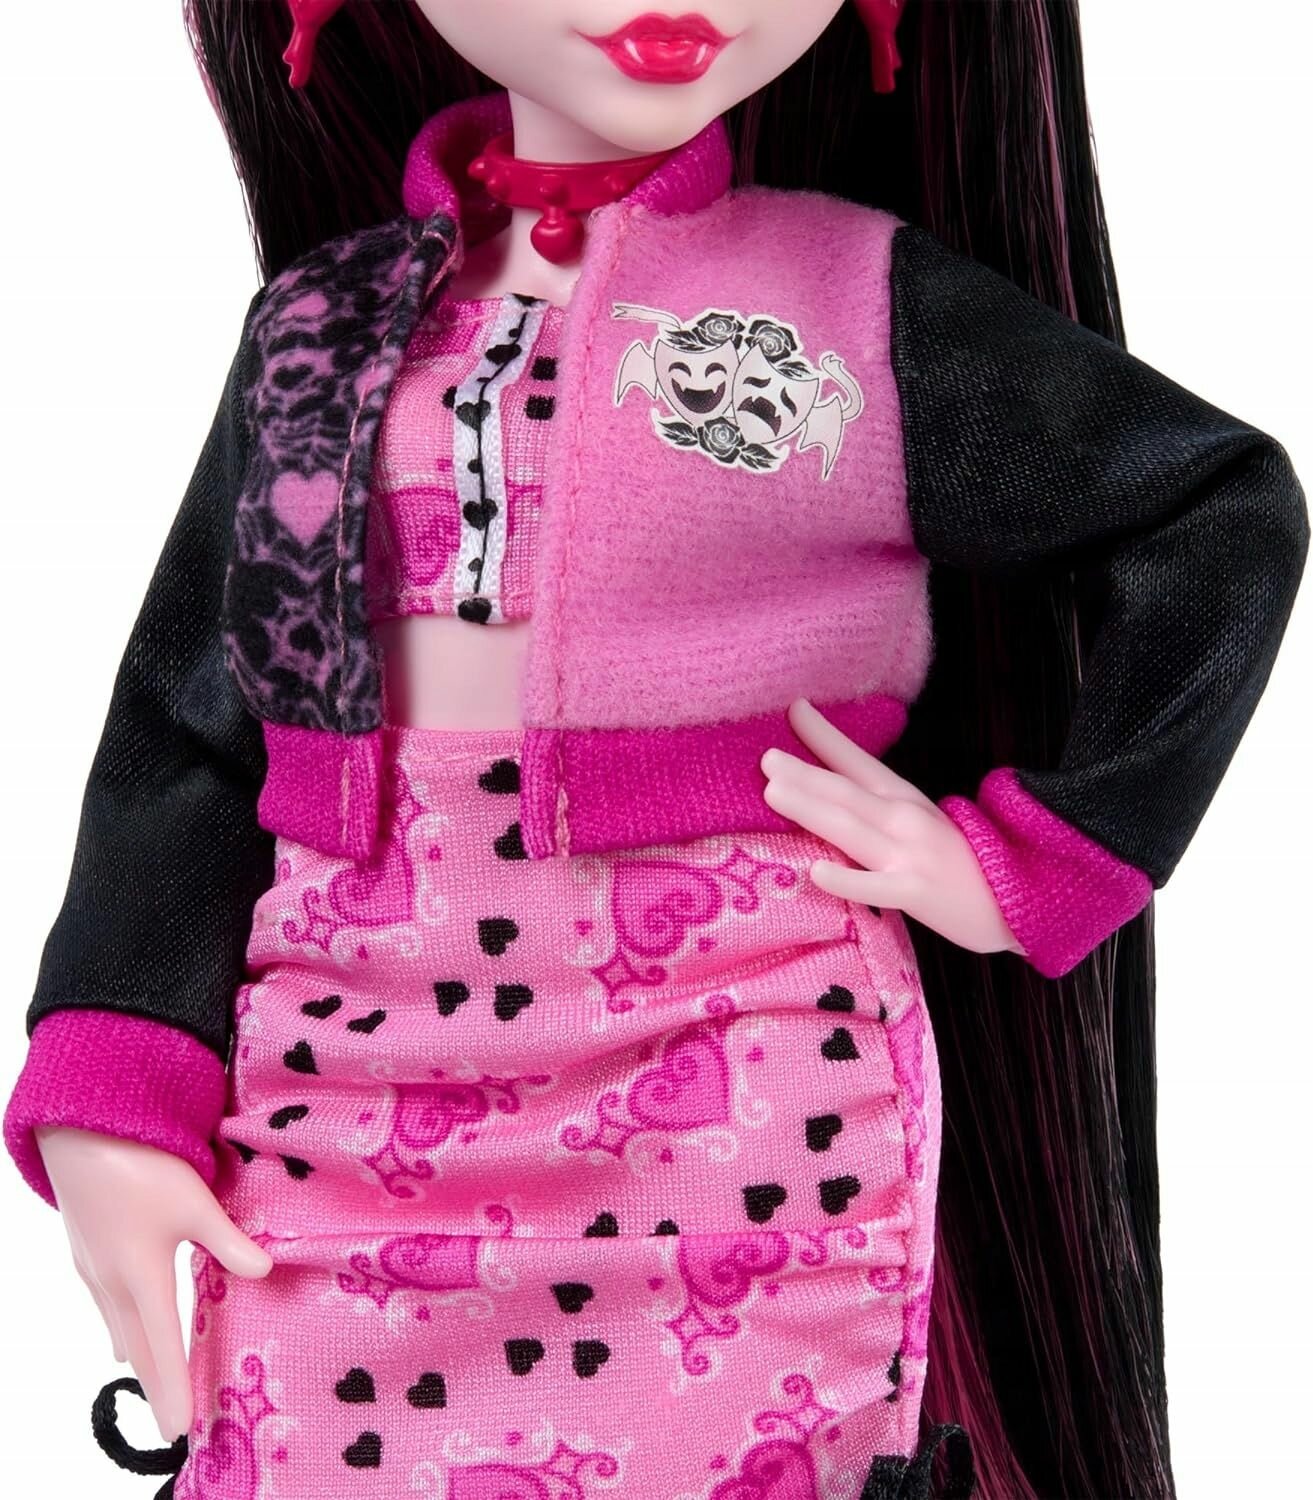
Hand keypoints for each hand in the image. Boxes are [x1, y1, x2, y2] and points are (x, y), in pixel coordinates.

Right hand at [35, 1127, 272, 1441]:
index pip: (162, 1347)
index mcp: (142, 1277)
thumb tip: (264, 1272)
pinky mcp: (86, 1250)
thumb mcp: (194, 1201)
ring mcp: (94, 1267)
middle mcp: (113, 1283)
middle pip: (138, 1347)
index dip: (174, 1388)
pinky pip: (106, 1304)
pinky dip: (121, 1327)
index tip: (181, 1429)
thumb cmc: (140, 1164)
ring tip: (155, 1380)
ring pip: (118, 1326)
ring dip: (138, 1356)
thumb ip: (228, 1240)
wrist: (80, 1131)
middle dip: (157, 1383)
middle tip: (171, 1420)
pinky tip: (123, 1330)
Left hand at [761, 698, 1023, 957]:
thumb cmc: (960, 860)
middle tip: (765, 758)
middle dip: (804, 773)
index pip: (857, 761)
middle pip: (846, 791)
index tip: (793, 707)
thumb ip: (875, 806)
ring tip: (774, 791)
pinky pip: (876, 886)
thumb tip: (825, 789)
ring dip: (812, 807)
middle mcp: (904, 819)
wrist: (1020, 900)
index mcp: (903, 797)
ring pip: (853, 828)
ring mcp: (909, 855)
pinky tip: (816, 871)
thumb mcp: (920, 820)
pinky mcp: (916, 893)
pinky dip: (847, 878)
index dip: (825, 736)